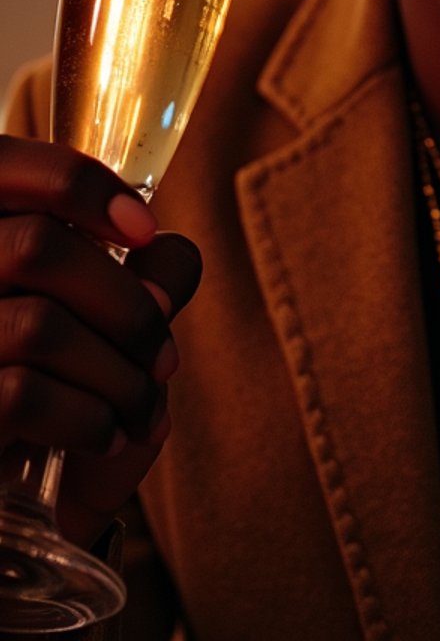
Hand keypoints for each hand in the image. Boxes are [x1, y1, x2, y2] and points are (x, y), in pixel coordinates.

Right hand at [0, 139, 201, 547]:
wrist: (16, 531)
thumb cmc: (62, 416)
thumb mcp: (114, 343)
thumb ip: (145, 284)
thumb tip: (165, 254)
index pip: (1, 165)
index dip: (79, 184)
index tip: (144, 229)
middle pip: (38, 248)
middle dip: (126, 304)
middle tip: (164, 356)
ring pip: (39, 325)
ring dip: (118, 371)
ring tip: (143, 410)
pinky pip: (20, 394)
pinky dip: (88, 415)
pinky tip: (106, 436)